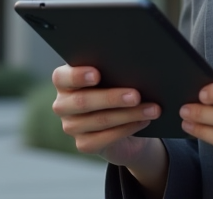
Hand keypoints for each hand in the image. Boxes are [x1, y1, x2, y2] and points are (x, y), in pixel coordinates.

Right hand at [50, 65, 165, 171]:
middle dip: (112, 98)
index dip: (77, 76)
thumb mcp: (112, 77)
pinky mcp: (83, 144)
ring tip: (151, 109)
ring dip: (128, 114)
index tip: (96, 74)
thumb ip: (112, 71)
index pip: (62, 77)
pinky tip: (143, 121)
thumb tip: (131, 69)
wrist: (123, 123)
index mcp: (64, 81)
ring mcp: (71, 126)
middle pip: (83, 101)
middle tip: (136, 95)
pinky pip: (104, 139)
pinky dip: (127, 129)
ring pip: (99, 121)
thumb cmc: (116, 88)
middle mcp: (63, 104)